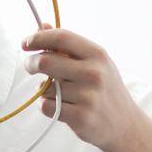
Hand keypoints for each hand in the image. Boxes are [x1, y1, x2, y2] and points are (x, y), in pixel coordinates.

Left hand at [21, 27, 139, 151]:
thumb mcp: (95, 63)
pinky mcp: (80, 117)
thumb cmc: (105, 90)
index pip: (61, 38)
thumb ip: (67, 46)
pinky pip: (47, 106)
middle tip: (30, 66)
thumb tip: (41, 26)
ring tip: (58, 93)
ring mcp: (88, 96)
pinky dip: (45, 105)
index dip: (39, 38)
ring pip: (45, 87)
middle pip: (46, 61)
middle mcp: (93, 73)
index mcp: (97, 54)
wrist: (125, 125)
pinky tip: (58, 105)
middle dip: (31, 63)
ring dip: (43, 90)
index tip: (26, 43)